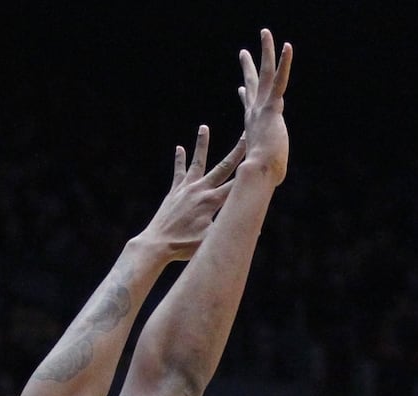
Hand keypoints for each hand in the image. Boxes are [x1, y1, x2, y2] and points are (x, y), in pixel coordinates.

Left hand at [140, 127, 245, 261]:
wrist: (157, 244)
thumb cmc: (185, 246)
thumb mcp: (211, 241)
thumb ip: (230, 232)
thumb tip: (255, 231)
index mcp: (212, 201)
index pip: (237, 184)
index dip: (250, 172)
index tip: (260, 159)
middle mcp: (200, 189)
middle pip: (222, 167)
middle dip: (236, 152)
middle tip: (245, 136)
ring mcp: (186, 188)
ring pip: (197, 162)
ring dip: (202, 144)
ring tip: (203, 127)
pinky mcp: (175, 191)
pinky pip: (179, 172)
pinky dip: (180, 160)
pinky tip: (180, 148)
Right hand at [239, 28, 291, 185]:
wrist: (259, 174)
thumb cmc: (264, 178)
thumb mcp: (267, 170)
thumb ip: (268, 171)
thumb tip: (268, 183)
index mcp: (254, 127)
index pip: (249, 107)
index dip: (246, 95)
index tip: (242, 88)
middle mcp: (255, 114)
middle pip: (252, 85)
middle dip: (249, 67)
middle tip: (244, 52)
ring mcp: (263, 108)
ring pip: (266, 74)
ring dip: (266, 52)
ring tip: (266, 33)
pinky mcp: (272, 107)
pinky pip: (279, 80)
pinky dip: (284, 63)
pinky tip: (287, 47)